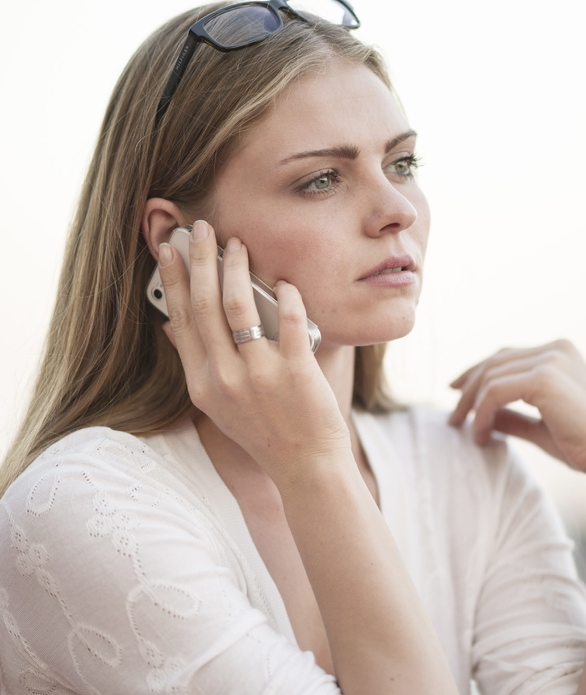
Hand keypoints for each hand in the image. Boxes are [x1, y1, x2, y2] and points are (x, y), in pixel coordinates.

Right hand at [158, 220, 349, 481]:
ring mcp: (259, 374)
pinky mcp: (295, 371)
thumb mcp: (219, 405)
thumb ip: (199, 365)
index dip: (174, 279)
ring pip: (238, 305)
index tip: (170, 249)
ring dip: (236, 267)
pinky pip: (289, 319)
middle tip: (203, 228)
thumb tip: (173, 327)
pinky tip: (285, 281)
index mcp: (201, 383)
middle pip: (204, 303)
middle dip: (200, 259)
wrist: (306, 466)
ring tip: (238, 244)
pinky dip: (286, 295)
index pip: (181, 319)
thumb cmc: (265, 432)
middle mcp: (224, 377)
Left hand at [448, 339, 585, 477]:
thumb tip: (481, 415)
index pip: (506, 356)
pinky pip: (495, 392)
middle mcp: (557, 349)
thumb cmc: (583, 447)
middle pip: (495, 362)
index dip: (477, 372)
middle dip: (468, 389)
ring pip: (491, 376)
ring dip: (472, 406)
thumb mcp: (541, 427)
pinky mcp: (544, 378)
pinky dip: (480, 413)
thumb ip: (513, 416)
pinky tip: (480, 435)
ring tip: (466, 433)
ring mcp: (552, 359)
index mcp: (562, 353)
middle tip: (452, 418)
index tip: (455, 392)